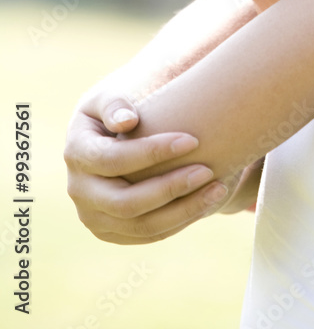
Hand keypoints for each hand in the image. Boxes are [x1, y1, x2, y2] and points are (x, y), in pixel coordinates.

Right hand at [64, 97, 228, 243]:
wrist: (112, 135)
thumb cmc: (117, 108)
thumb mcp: (109, 96)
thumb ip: (115, 103)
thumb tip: (127, 121)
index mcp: (76, 152)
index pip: (113, 159)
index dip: (153, 152)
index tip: (192, 139)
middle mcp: (79, 190)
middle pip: (126, 202)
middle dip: (170, 187)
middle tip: (208, 170)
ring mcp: (94, 216)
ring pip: (141, 226)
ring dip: (183, 210)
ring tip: (218, 188)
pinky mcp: (112, 232)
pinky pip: (148, 235)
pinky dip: (180, 221)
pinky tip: (207, 201)